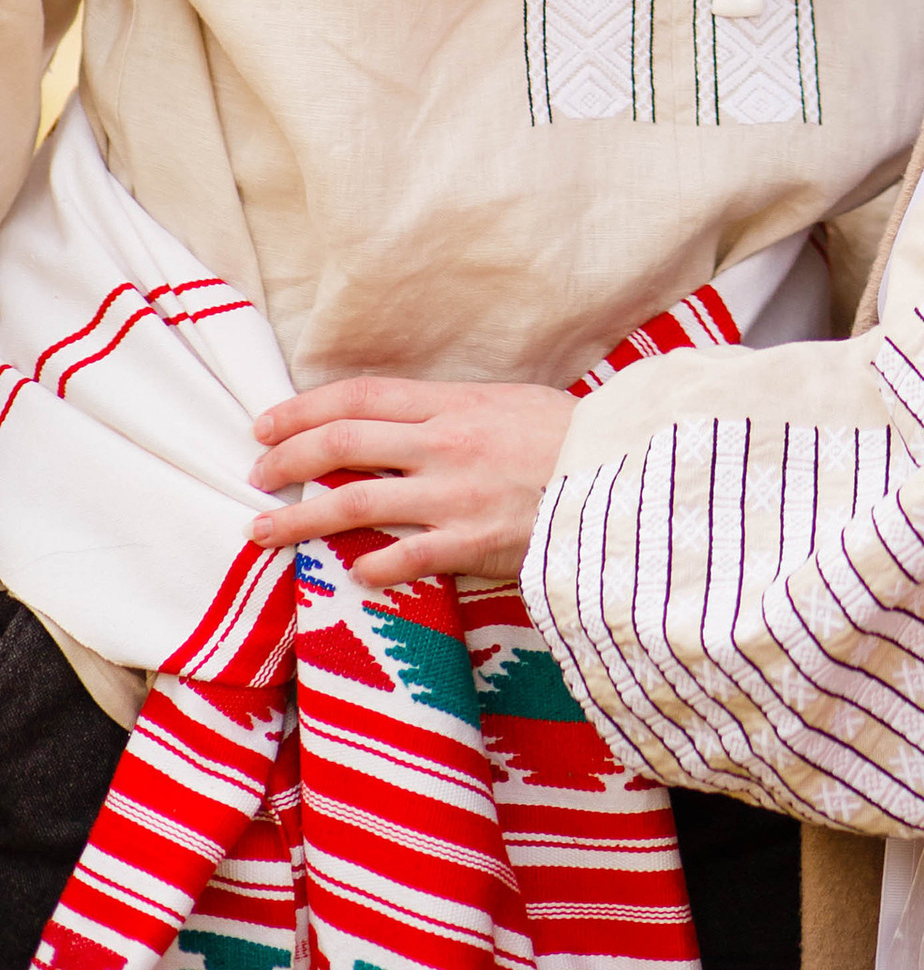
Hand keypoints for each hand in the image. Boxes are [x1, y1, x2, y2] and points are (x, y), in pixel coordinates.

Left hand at [248, 379, 577, 587]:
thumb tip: (393, 428)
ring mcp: (454, 495)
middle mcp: (444, 444)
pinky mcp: (471, 543)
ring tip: (259, 533)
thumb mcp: (503, 405)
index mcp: (452, 403)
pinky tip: (350, 573)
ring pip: (353, 503)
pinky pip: (403, 557)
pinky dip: (370, 566)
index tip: (267, 425)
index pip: (359, 396)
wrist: (622, 473)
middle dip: (287, 459)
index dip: (304, 408)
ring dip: (297, 519)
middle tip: (254, 474)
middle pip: (343, 444)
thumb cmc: (566, 438)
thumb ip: (447, 416)